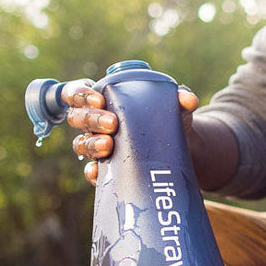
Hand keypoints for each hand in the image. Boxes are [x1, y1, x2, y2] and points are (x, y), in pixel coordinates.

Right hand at [63, 80, 199, 184]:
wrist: (180, 149)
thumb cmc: (169, 119)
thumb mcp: (175, 106)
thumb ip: (180, 98)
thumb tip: (188, 99)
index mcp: (104, 100)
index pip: (77, 93)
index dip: (80, 94)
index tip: (99, 99)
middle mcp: (95, 123)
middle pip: (78, 118)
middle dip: (91, 119)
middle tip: (112, 123)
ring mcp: (98, 146)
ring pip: (82, 144)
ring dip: (91, 144)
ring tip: (109, 145)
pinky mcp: (106, 169)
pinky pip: (91, 172)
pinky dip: (91, 172)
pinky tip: (97, 171)